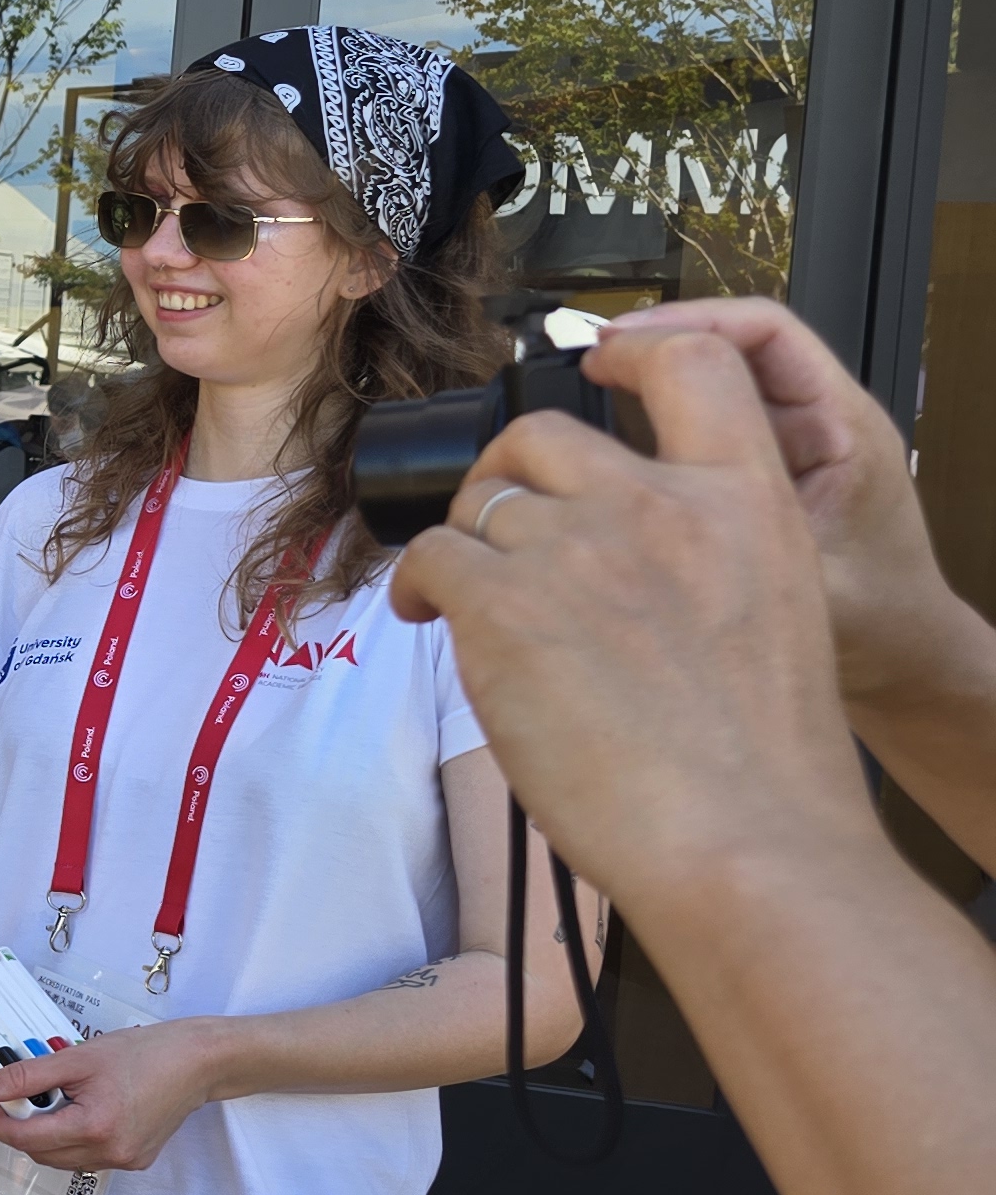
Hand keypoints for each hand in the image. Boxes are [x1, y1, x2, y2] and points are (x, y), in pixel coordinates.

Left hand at [0, 1018, 224, 1172]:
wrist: (197, 1061)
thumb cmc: (145, 1054)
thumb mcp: (76, 1058)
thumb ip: (25, 1076)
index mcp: (94, 1129)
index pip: (25, 1139)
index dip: (1, 1120)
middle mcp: (111, 1154)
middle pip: (41, 1153)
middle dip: (24, 1126)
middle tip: (28, 1094)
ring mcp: (125, 1161)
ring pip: (62, 1158)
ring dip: (49, 1134)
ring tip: (64, 1098)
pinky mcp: (135, 1161)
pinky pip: (87, 1157)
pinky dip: (75, 1138)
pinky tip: (87, 1109)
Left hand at [390, 328, 864, 906]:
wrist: (744, 842)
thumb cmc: (759, 760)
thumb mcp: (774, 608)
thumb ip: (707, 547)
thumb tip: (619, 541)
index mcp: (747, 500)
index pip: (695, 361)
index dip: (633, 352)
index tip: (595, 377)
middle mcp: (661, 504)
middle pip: (542, 435)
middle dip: (505, 477)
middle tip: (500, 540)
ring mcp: (579, 549)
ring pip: (478, 505)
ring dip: (465, 549)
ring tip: (472, 608)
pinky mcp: (503, 604)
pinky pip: (430, 557)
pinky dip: (420, 587)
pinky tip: (436, 623)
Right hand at [599, 301, 959, 702]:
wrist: (906, 655)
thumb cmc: (884, 619)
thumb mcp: (807, 584)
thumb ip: (742, 546)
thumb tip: (646, 516)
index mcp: (845, 428)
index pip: (767, 334)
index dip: (687, 326)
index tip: (620, 345)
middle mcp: (818, 422)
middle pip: (733, 347)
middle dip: (658, 344)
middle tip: (591, 358)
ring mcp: (790, 445)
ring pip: (715, 384)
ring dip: (653, 381)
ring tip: (591, 390)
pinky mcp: (766, 471)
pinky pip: (704, 425)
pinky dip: (656, 423)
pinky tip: (612, 444)